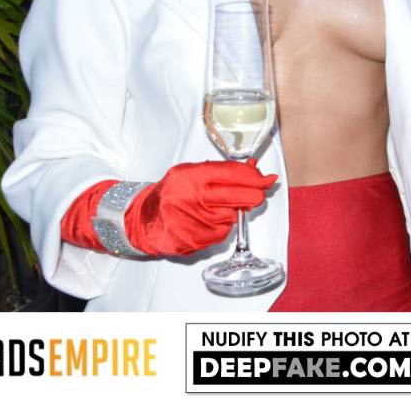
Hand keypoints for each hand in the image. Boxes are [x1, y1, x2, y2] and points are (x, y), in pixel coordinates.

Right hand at [124, 160, 277, 256]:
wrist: (142, 219)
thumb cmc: (171, 194)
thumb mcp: (192, 173)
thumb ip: (222, 172)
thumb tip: (254, 170)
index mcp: (191, 176)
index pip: (232, 174)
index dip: (255, 177)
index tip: (268, 179)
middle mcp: (191, 197)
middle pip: (238, 197)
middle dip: (254, 196)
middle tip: (258, 195)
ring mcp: (191, 221)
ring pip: (231, 217)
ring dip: (231, 213)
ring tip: (213, 209)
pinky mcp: (191, 241)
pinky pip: (221, 234)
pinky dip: (220, 229)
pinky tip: (205, 223)